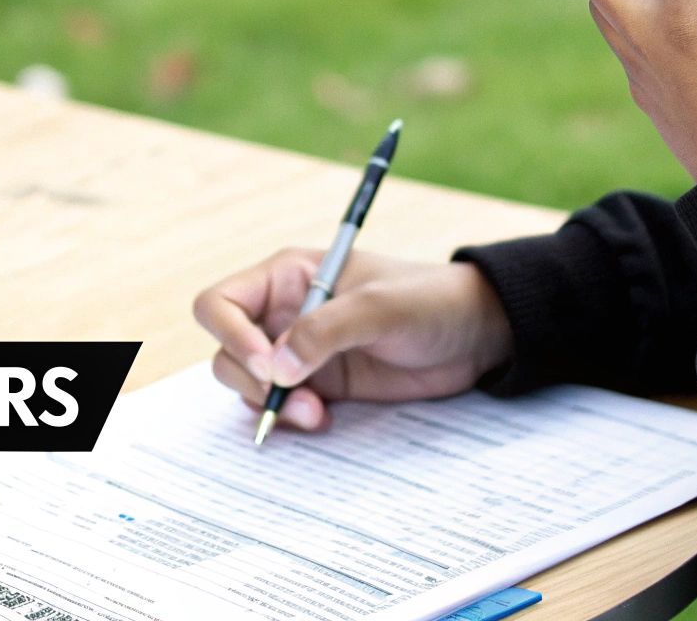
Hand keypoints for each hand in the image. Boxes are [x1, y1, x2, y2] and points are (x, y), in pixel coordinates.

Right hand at [192, 247, 511, 432]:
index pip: (221, 302)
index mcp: (288, 277)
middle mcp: (283, 314)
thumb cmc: (430, 300)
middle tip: (292, 395)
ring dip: (271, 405)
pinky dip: (290, 418)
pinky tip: (325, 418)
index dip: (230, 334)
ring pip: (248, 383)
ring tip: (317, 413)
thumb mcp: (381, 307)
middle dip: (250, 379)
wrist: (475, 334)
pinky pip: (280, 406)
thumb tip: (275, 368)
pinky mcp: (318, 384)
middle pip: (226, 349)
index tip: (269, 365)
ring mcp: (298, 352)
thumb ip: (326, 331)